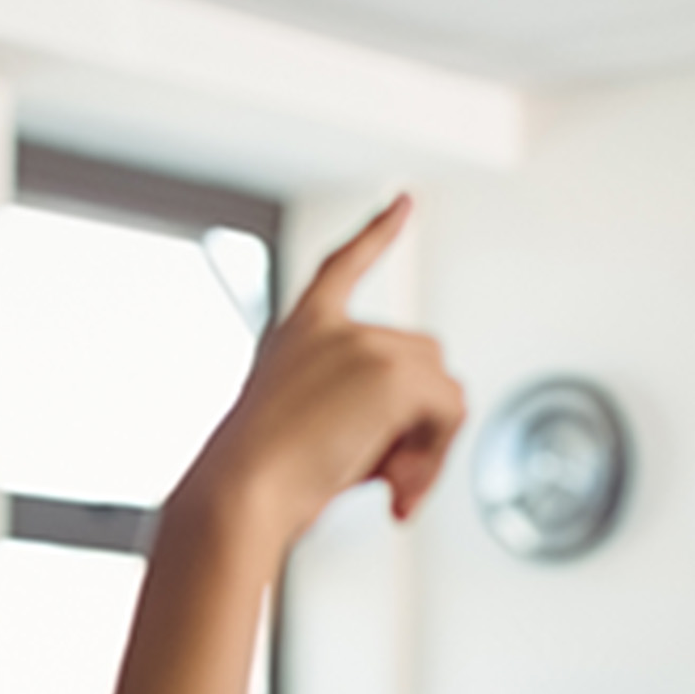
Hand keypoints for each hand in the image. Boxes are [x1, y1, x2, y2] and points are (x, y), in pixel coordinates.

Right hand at [190, 195, 465, 542]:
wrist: (244, 490)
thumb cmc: (266, 477)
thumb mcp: (313, 426)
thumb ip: (367, 408)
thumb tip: (430, 426)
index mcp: (302, 330)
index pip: (344, 266)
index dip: (378, 233)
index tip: (404, 202)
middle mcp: (333, 328)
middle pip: (425, 360)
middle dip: (422, 423)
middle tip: (396, 481)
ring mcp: (365, 344)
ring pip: (443, 390)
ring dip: (431, 447)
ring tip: (393, 488)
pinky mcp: (391, 373)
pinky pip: (449, 413)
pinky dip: (436, 457)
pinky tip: (398, 487)